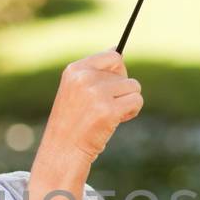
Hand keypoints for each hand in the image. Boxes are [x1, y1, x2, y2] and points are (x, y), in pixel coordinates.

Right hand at [40, 52, 142, 173]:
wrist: (63, 150)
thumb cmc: (72, 121)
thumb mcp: (76, 90)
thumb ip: (95, 71)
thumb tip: (117, 49)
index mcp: (74, 70)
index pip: (113, 57)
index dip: (118, 72)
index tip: (111, 87)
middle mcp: (85, 78)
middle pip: (125, 74)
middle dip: (121, 91)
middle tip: (105, 107)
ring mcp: (97, 93)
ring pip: (134, 87)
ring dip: (128, 102)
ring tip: (110, 115)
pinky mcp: (109, 110)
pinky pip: (137, 101)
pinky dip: (132, 111)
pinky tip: (116, 121)